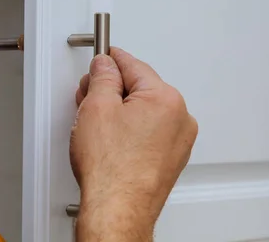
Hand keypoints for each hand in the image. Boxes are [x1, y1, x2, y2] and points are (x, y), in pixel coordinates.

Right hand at [71, 47, 197, 239]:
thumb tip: (105, 66)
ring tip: (95, 124)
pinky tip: (110, 140)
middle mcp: (180, 118)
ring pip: (144, 111)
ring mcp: (178, 141)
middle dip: (112, 89)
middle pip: (140, 88)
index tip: (102, 58)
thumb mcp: (96, 107)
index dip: (110, 60)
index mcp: (166, 99)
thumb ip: (102, 77)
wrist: (118, 210)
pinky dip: (131, 129)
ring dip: (120, 110)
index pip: (133, 65)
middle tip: (88, 96)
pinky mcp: (170, 159)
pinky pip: (150, 131)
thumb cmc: (111, 169)